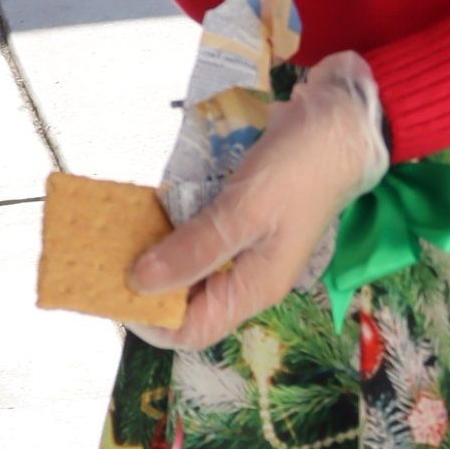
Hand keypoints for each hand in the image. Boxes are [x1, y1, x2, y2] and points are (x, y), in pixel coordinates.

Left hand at [129, 53, 388, 349]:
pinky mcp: (242, 213)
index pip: (190, 330)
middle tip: (103, 253)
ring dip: (153, 250)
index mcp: (254, 287)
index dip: (148, 319)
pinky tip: (146, 203)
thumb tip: (139, 284)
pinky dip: (170, 222)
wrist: (346, 118)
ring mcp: (245, 243)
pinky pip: (196, 230)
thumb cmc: (301, 168)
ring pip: (187, 264)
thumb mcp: (243, 210)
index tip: (109, 288)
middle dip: (144, 283)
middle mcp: (247, 273)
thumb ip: (193, 250)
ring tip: (115, 228)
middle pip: (185, 299)